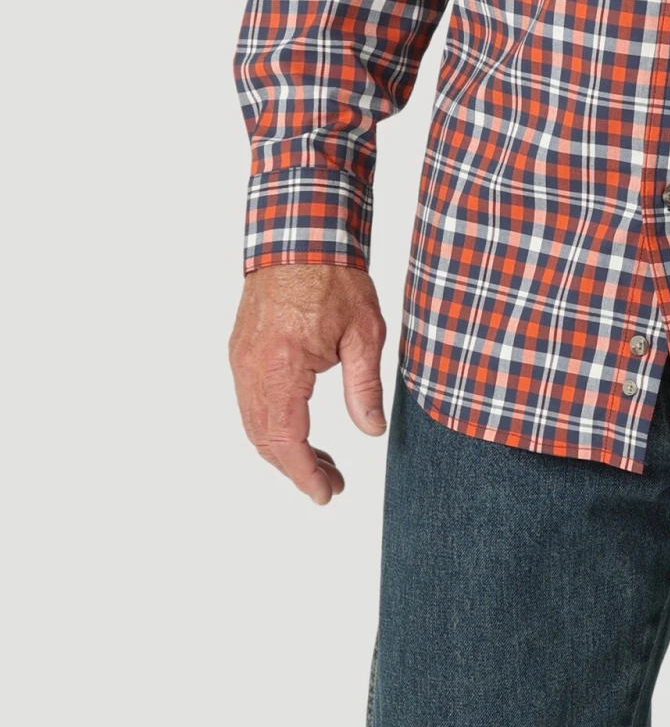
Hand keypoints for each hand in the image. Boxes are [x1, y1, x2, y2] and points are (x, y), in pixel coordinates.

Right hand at [228, 265, 386, 504]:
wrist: (301, 233)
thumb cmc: (334, 276)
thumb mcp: (365, 332)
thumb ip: (364, 387)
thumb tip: (371, 432)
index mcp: (282, 367)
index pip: (287, 441)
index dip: (306, 474)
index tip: (326, 494)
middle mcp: (252, 368)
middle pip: (265, 440)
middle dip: (297, 468)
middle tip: (333, 483)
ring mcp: (241, 360)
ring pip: (254, 424)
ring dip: (284, 449)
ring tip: (323, 462)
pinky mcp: (240, 350)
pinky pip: (250, 402)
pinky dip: (272, 424)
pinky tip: (299, 428)